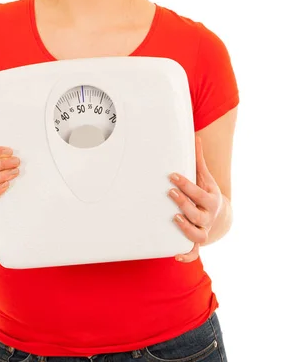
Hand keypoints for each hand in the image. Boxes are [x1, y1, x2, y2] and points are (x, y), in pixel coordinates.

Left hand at [168, 135, 222, 262]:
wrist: (221, 218)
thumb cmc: (206, 193)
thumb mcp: (205, 177)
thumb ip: (198, 160)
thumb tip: (195, 136)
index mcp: (211, 199)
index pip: (199, 193)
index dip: (186, 185)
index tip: (172, 176)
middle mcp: (208, 216)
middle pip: (198, 213)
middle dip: (185, 203)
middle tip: (170, 193)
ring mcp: (204, 230)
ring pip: (198, 234)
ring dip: (186, 227)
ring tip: (174, 218)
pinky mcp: (197, 243)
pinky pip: (194, 252)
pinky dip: (186, 256)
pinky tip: (175, 255)